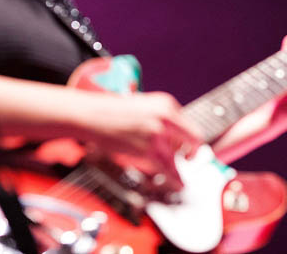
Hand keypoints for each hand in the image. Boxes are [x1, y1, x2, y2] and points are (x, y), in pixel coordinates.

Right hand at [85, 91, 201, 192]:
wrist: (91, 115)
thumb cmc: (112, 112)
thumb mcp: (144, 106)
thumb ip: (160, 118)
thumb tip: (172, 136)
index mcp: (167, 103)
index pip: (188, 123)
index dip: (188, 138)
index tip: (188, 145)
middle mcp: (166, 117)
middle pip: (194, 138)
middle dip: (193, 151)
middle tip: (191, 158)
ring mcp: (158, 133)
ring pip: (180, 156)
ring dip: (179, 168)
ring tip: (179, 177)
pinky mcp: (149, 149)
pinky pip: (169, 169)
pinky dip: (176, 179)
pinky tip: (178, 184)